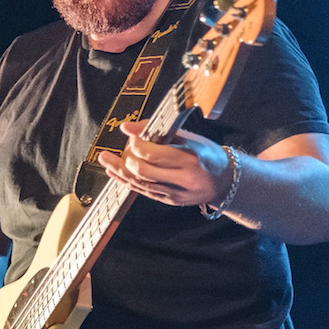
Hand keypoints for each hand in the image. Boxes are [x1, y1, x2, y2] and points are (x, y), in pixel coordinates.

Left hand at [96, 119, 232, 207]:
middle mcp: (182, 180)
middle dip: (124, 161)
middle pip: (144, 172)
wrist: (224, 181)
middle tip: (113, 150)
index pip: (155, 155)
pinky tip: (114, 173)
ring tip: (105, 160)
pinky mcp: (169, 201)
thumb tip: (128, 127)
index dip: (137, 145)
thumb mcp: (189, 137)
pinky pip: (143, 192)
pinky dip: (126, 182)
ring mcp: (175, 194)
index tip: (131, 137)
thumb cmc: (206, 154)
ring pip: (140, 184)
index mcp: (190, 160)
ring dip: (119, 172)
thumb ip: (158, 131)